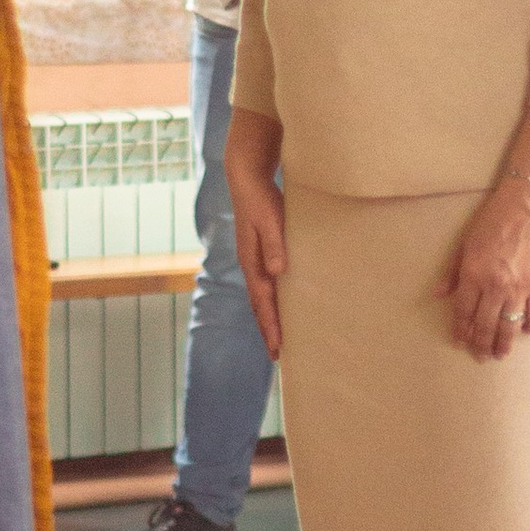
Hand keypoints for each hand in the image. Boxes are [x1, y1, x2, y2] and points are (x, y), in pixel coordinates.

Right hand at [223, 107, 286, 357]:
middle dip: (268, 328)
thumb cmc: (261, 196)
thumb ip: (274, 243)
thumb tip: (277, 272)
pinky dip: (273, 298)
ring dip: (270, 316)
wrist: (247, 175)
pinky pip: (267, 282)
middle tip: (278, 355)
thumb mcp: (269, 217)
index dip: (270, 325)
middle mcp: (251, 263)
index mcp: (252, 260)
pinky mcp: (262, 250)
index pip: (262, 300)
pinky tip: (282, 302)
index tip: (278, 348)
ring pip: (262, 295)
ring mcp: (255, 258)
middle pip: (260, 303)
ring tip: (279, 336)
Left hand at [439, 178, 529, 361]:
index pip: (463, 311)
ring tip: (500, 354)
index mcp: (473, 275)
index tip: (460, 341)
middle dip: (480, 344)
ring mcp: (520, 288)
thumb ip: (452, 272)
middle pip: (485, 325)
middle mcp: (495, 286)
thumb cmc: (495, 220)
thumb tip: (438, 295)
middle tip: (480, 357)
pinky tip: (525, 331)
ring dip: (503, 344)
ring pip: (508, 326)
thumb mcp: (466, 242)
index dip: (461, 330)